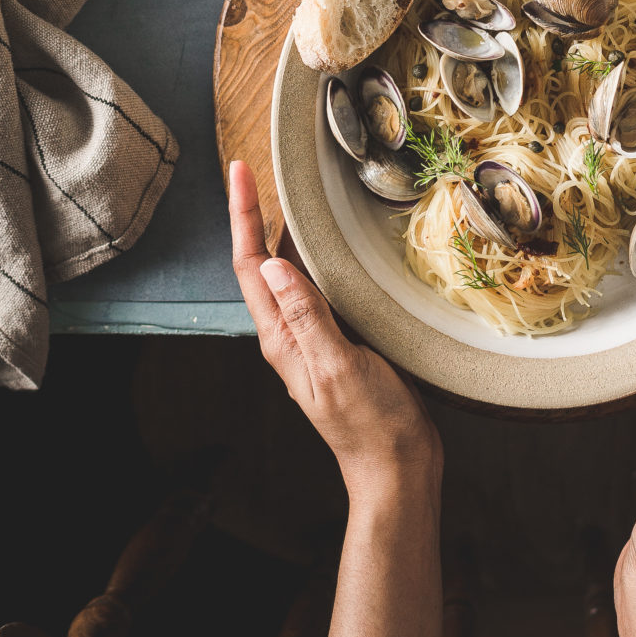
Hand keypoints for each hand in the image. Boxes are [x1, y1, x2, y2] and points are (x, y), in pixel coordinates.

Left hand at [229, 161, 439, 503]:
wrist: (397, 466)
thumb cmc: (370, 423)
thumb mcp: (337, 365)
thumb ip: (307, 315)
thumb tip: (273, 265)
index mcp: (281, 337)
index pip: (249, 265)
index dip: (242, 215)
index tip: (239, 172)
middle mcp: (289, 334)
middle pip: (261, 264)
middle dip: (253, 216)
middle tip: (257, 170)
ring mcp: (313, 338)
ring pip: (290, 274)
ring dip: (284, 234)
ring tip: (288, 194)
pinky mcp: (339, 341)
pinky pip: (319, 289)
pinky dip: (318, 258)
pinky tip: (336, 246)